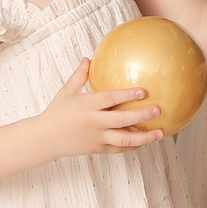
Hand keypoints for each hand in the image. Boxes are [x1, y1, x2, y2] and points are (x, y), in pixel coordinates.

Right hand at [39, 60, 164, 156]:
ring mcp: (97, 137)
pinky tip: (146, 141)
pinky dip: (133, 146)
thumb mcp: (66, 92)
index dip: (127, 95)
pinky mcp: (98, 149)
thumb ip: (79, 76)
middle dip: (141, 115)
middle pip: (121, 120)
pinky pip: (119, 149)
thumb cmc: (57, 112)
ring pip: (124, 139)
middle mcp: (93, 122)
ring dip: (144, 137)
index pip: (110, 98)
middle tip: (158, 109)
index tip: (144, 91)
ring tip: (160, 133)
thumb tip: (87, 58)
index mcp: (87, 105)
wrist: (45, 138)